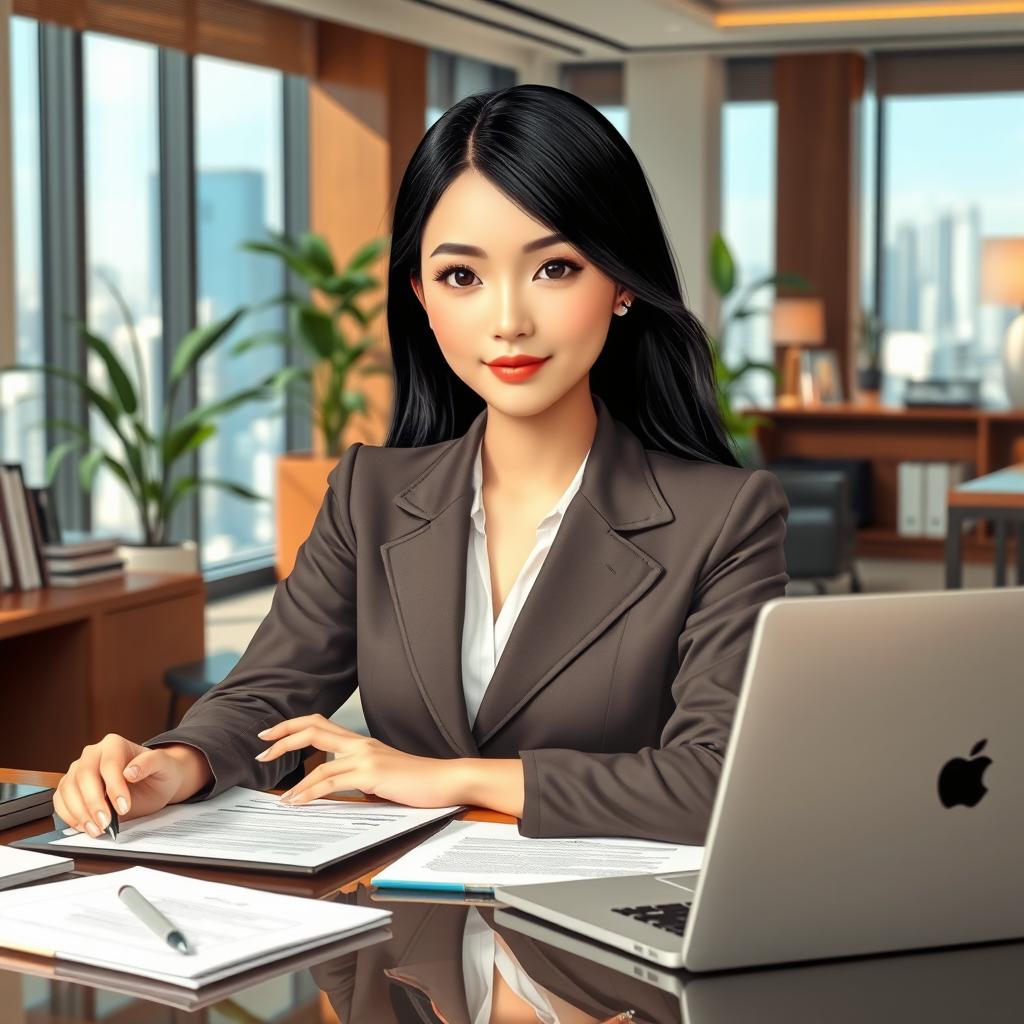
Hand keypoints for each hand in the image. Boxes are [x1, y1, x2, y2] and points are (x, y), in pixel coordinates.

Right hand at [53, 735, 212, 836]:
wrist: (154, 784)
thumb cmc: (159, 772)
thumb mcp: (163, 765)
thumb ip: (150, 763)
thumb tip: (130, 771)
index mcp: (114, 744)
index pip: (109, 764)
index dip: (114, 787)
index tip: (124, 807)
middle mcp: (93, 754)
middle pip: (84, 776)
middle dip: (94, 802)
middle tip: (106, 823)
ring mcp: (79, 770)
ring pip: (68, 789)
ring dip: (80, 812)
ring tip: (97, 829)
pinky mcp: (70, 787)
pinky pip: (60, 800)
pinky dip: (69, 816)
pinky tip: (85, 826)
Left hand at [255, 714, 461, 807]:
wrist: (445, 780)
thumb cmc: (417, 781)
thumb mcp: (382, 774)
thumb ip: (359, 775)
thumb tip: (335, 786)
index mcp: (361, 742)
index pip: (319, 724)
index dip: (292, 726)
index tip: (270, 735)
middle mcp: (360, 744)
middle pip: (312, 728)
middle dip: (282, 737)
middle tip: (260, 748)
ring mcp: (366, 757)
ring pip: (318, 759)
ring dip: (294, 777)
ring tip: (280, 795)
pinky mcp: (371, 774)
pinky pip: (332, 781)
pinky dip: (310, 792)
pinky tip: (299, 801)